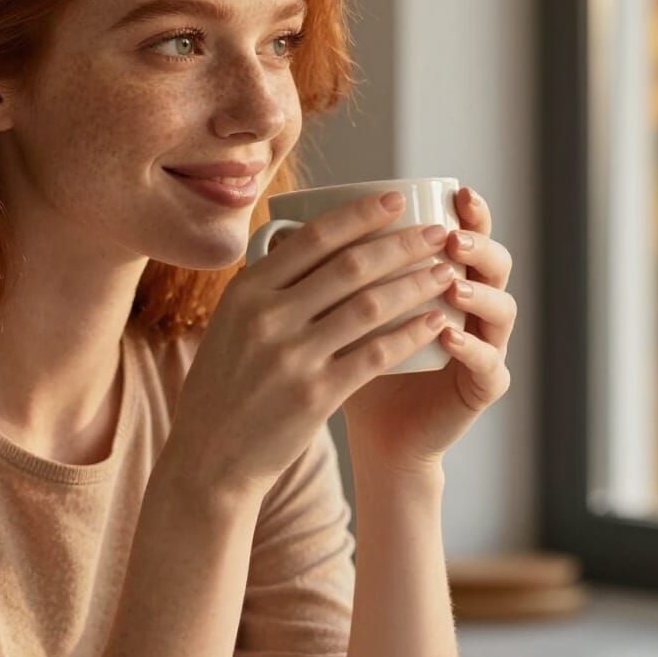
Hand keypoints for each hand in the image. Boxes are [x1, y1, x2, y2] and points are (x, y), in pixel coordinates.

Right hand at [169, 192, 468, 501]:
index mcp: (245, 292)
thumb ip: (267, 288)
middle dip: (402, 243)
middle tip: (438, 232)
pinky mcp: (316, 395)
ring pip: (370, 306)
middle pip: (350, 266)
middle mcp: (266, 318)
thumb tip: (309, 243)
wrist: (210, 457)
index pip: (313, 238)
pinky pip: (376, 354)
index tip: (396, 199)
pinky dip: (411, 333)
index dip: (360, 215)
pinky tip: (437, 322)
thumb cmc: (225, 386)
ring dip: (416, 284)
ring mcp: (291, 357)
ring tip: (446, 272)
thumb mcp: (230, 326)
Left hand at [342, 186, 515, 476]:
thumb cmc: (350, 364)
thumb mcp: (338, 314)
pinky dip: (470, 348)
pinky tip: (448, 335)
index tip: (448, 191)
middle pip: (492, 261)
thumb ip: (329, 272)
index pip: (466, 231)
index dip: (466, 211)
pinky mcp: (483, 387)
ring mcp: (485, 345)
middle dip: (475, 243)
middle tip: (448, 235)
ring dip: (478, 292)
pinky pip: (489, 363)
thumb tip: (279, 224)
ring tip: (450, 283)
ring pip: (502, 308)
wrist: (374, 433)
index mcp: (445, 275)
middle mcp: (473, 305)